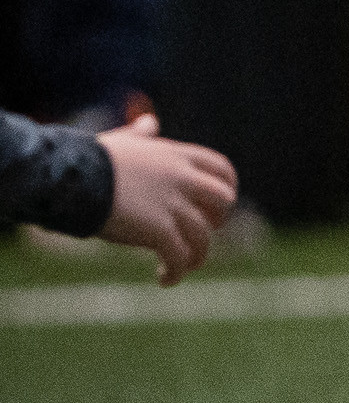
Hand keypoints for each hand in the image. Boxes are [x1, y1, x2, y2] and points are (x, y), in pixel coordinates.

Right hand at [95, 115, 236, 285]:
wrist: (68, 178)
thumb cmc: (87, 160)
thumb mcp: (121, 142)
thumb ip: (140, 135)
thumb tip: (150, 123)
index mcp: (175, 155)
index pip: (220, 168)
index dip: (226, 187)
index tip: (216, 203)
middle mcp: (182, 177)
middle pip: (222, 200)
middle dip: (217, 218)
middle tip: (201, 232)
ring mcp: (173, 204)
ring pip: (202, 236)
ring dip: (196, 256)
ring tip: (181, 266)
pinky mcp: (159, 229)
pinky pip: (179, 257)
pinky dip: (177, 272)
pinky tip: (164, 279)